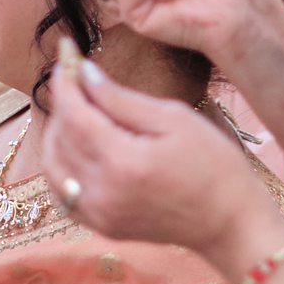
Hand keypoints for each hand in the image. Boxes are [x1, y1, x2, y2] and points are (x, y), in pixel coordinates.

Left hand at [39, 51, 283, 270]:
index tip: (64, 57)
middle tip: (75, 80)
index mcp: (123, 162)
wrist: (231, 223)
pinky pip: (63, 193)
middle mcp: (103, 192)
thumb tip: (83, 73)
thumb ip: (122, 98)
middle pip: (59, 139)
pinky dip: (60, 167)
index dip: (64, 83)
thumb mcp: (175, 119)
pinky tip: (77, 148)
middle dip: (62, 104)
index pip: (73, 115)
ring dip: (56, 134)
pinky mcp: (102, 226)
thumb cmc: (214, 166)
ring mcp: (99, 214)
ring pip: (53, 167)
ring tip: (77, 111)